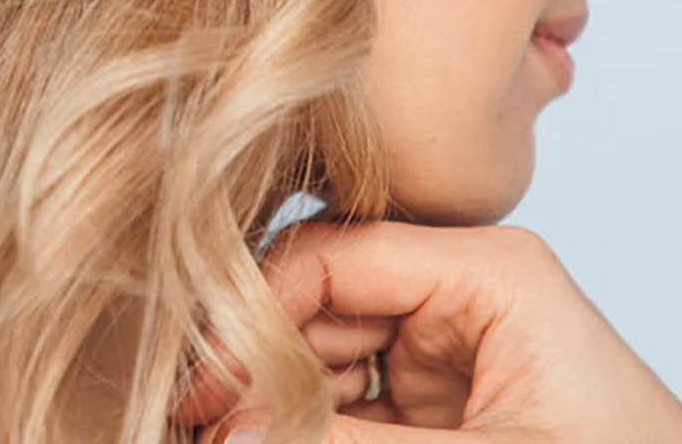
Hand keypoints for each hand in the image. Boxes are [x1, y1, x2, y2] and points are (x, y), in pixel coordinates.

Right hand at [172, 219, 681, 441]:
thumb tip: (231, 433)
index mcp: (486, 269)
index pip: (335, 256)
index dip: (255, 312)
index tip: (201, 384)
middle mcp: (462, 291)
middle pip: (321, 302)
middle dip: (258, 364)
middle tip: (195, 422)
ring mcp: (453, 348)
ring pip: (327, 355)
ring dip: (277, 401)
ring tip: (222, 434)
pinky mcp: (450, 404)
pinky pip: (355, 401)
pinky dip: (312, 424)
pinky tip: (268, 439)